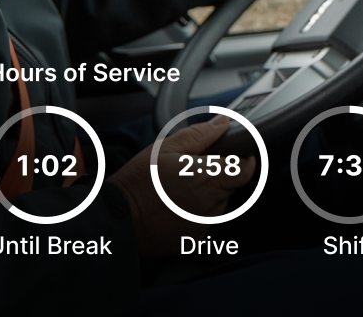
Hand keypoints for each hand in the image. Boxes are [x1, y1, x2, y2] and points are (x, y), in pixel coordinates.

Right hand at [108, 115, 254, 256]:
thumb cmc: (139, 182)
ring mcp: (203, 226)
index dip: (245, 160)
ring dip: (209, 194)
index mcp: (207, 178)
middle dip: (221, 174)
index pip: (245, 170)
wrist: (117, 220)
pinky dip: (198, 212)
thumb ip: (201, 134)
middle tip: (197, 168)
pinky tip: (176, 204)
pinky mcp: (194, 240)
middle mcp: (210, 205)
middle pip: (231, 186)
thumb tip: (223, 123)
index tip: (239, 154)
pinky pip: (206, 221)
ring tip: (182, 187)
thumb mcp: (167, 147)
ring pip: (219, 204)